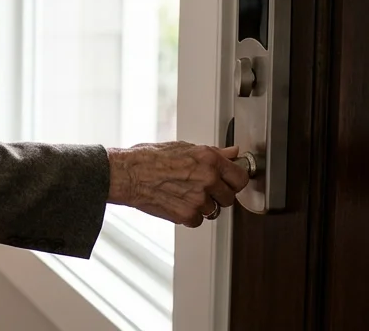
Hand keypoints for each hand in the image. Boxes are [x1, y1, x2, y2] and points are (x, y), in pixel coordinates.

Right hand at [106, 142, 250, 227]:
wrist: (127, 174)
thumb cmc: (149, 158)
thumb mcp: (184, 147)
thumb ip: (213, 153)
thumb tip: (233, 153)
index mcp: (209, 159)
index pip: (240, 177)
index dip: (235, 181)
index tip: (230, 182)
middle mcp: (207, 178)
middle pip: (230, 197)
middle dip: (218, 195)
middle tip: (202, 189)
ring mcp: (198, 199)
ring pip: (214, 210)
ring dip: (202, 206)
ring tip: (184, 194)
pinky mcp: (187, 215)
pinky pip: (198, 220)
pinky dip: (189, 216)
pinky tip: (177, 203)